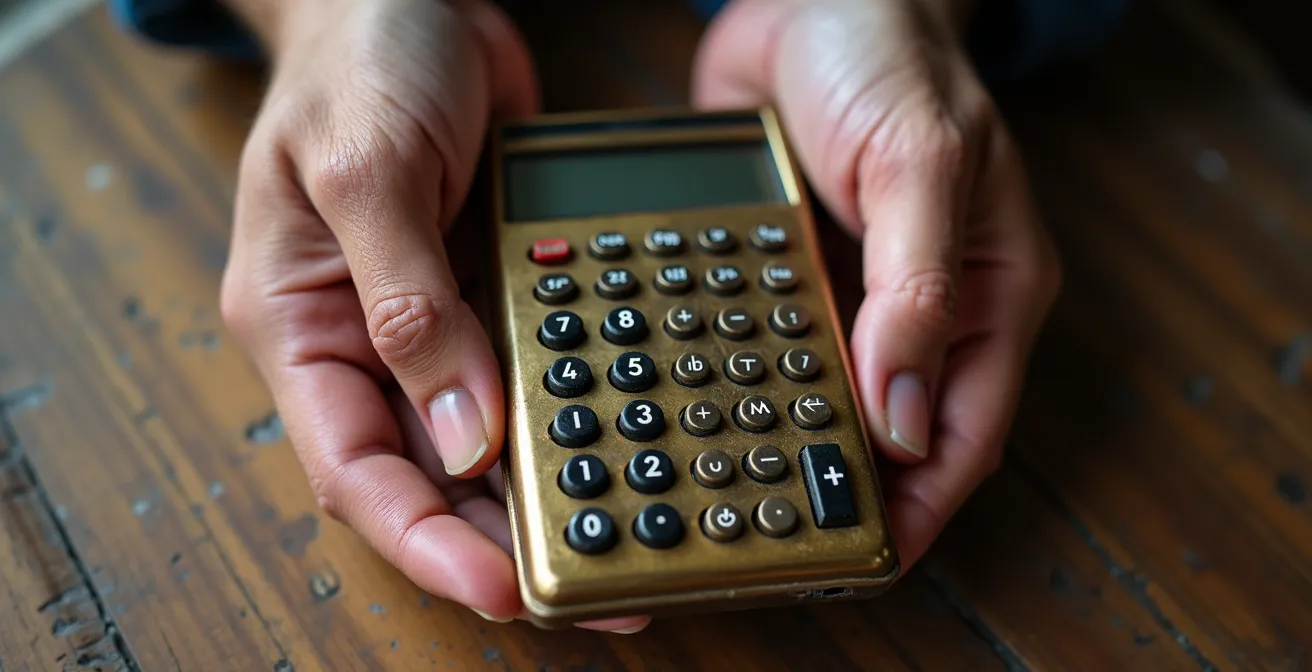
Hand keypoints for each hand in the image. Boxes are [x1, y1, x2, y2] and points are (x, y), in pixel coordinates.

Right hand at [218, 0, 646, 631]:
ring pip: (478, 442)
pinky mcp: (483, 296)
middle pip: (422, 475)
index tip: (496, 586)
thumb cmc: (359, 62)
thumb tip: (462, 434)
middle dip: (494, 539)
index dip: (422, 538)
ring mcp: (428, 323)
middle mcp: (362, 339)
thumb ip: (409, 304)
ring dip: (541, 494)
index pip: (351, 465)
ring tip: (614, 541)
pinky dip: (566, 417)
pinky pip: (525, 377)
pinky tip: (616, 447)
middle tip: (587, 586)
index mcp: (301, 322)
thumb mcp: (366, 171)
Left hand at [693, 0, 1061, 567]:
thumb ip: (917, 288)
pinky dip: (736, 380)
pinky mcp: (784, 273)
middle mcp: (918, 307)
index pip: (961, 429)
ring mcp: (847, 294)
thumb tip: (899, 414)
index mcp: (984, 293)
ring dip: (783, 442)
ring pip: (821, 398)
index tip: (870, 556)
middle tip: (784, 533)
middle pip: (889, 431)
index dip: (921, 504)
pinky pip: (763, 344)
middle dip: (844, 488)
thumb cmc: (893, 59)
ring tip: (732, 486)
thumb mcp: (921, 164)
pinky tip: (699, 406)